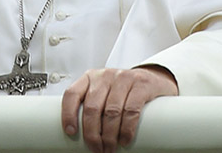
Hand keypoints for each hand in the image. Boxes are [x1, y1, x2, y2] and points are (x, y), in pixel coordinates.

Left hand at [61, 66, 177, 152]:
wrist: (153, 79)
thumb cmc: (124, 92)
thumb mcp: (104, 93)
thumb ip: (93, 106)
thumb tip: (78, 137)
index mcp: (90, 78)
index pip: (72, 94)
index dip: (68, 114)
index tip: (71, 132)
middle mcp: (105, 76)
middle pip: (92, 108)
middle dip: (92, 134)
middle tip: (96, 149)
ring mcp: (124, 78)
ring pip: (111, 112)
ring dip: (109, 136)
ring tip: (110, 149)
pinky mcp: (141, 85)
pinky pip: (131, 110)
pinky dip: (126, 129)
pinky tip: (124, 139)